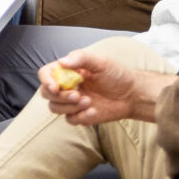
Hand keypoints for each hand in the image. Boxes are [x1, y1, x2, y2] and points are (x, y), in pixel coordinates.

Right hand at [39, 50, 170, 127]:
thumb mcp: (100, 61)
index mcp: (67, 71)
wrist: (132, 95)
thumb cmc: (117, 74)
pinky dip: (81, 116)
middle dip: (60, 96)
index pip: (46, 74)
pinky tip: (94, 110)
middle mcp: (66, 86)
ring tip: (89, 102)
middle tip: (78, 95)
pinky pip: (70, 120)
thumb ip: (80, 58)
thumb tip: (61, 62)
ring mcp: (72, 102)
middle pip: (46, 94)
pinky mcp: (80, 116)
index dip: (46, 80)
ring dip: (70, 107)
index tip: (55, 87)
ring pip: (55, 108)